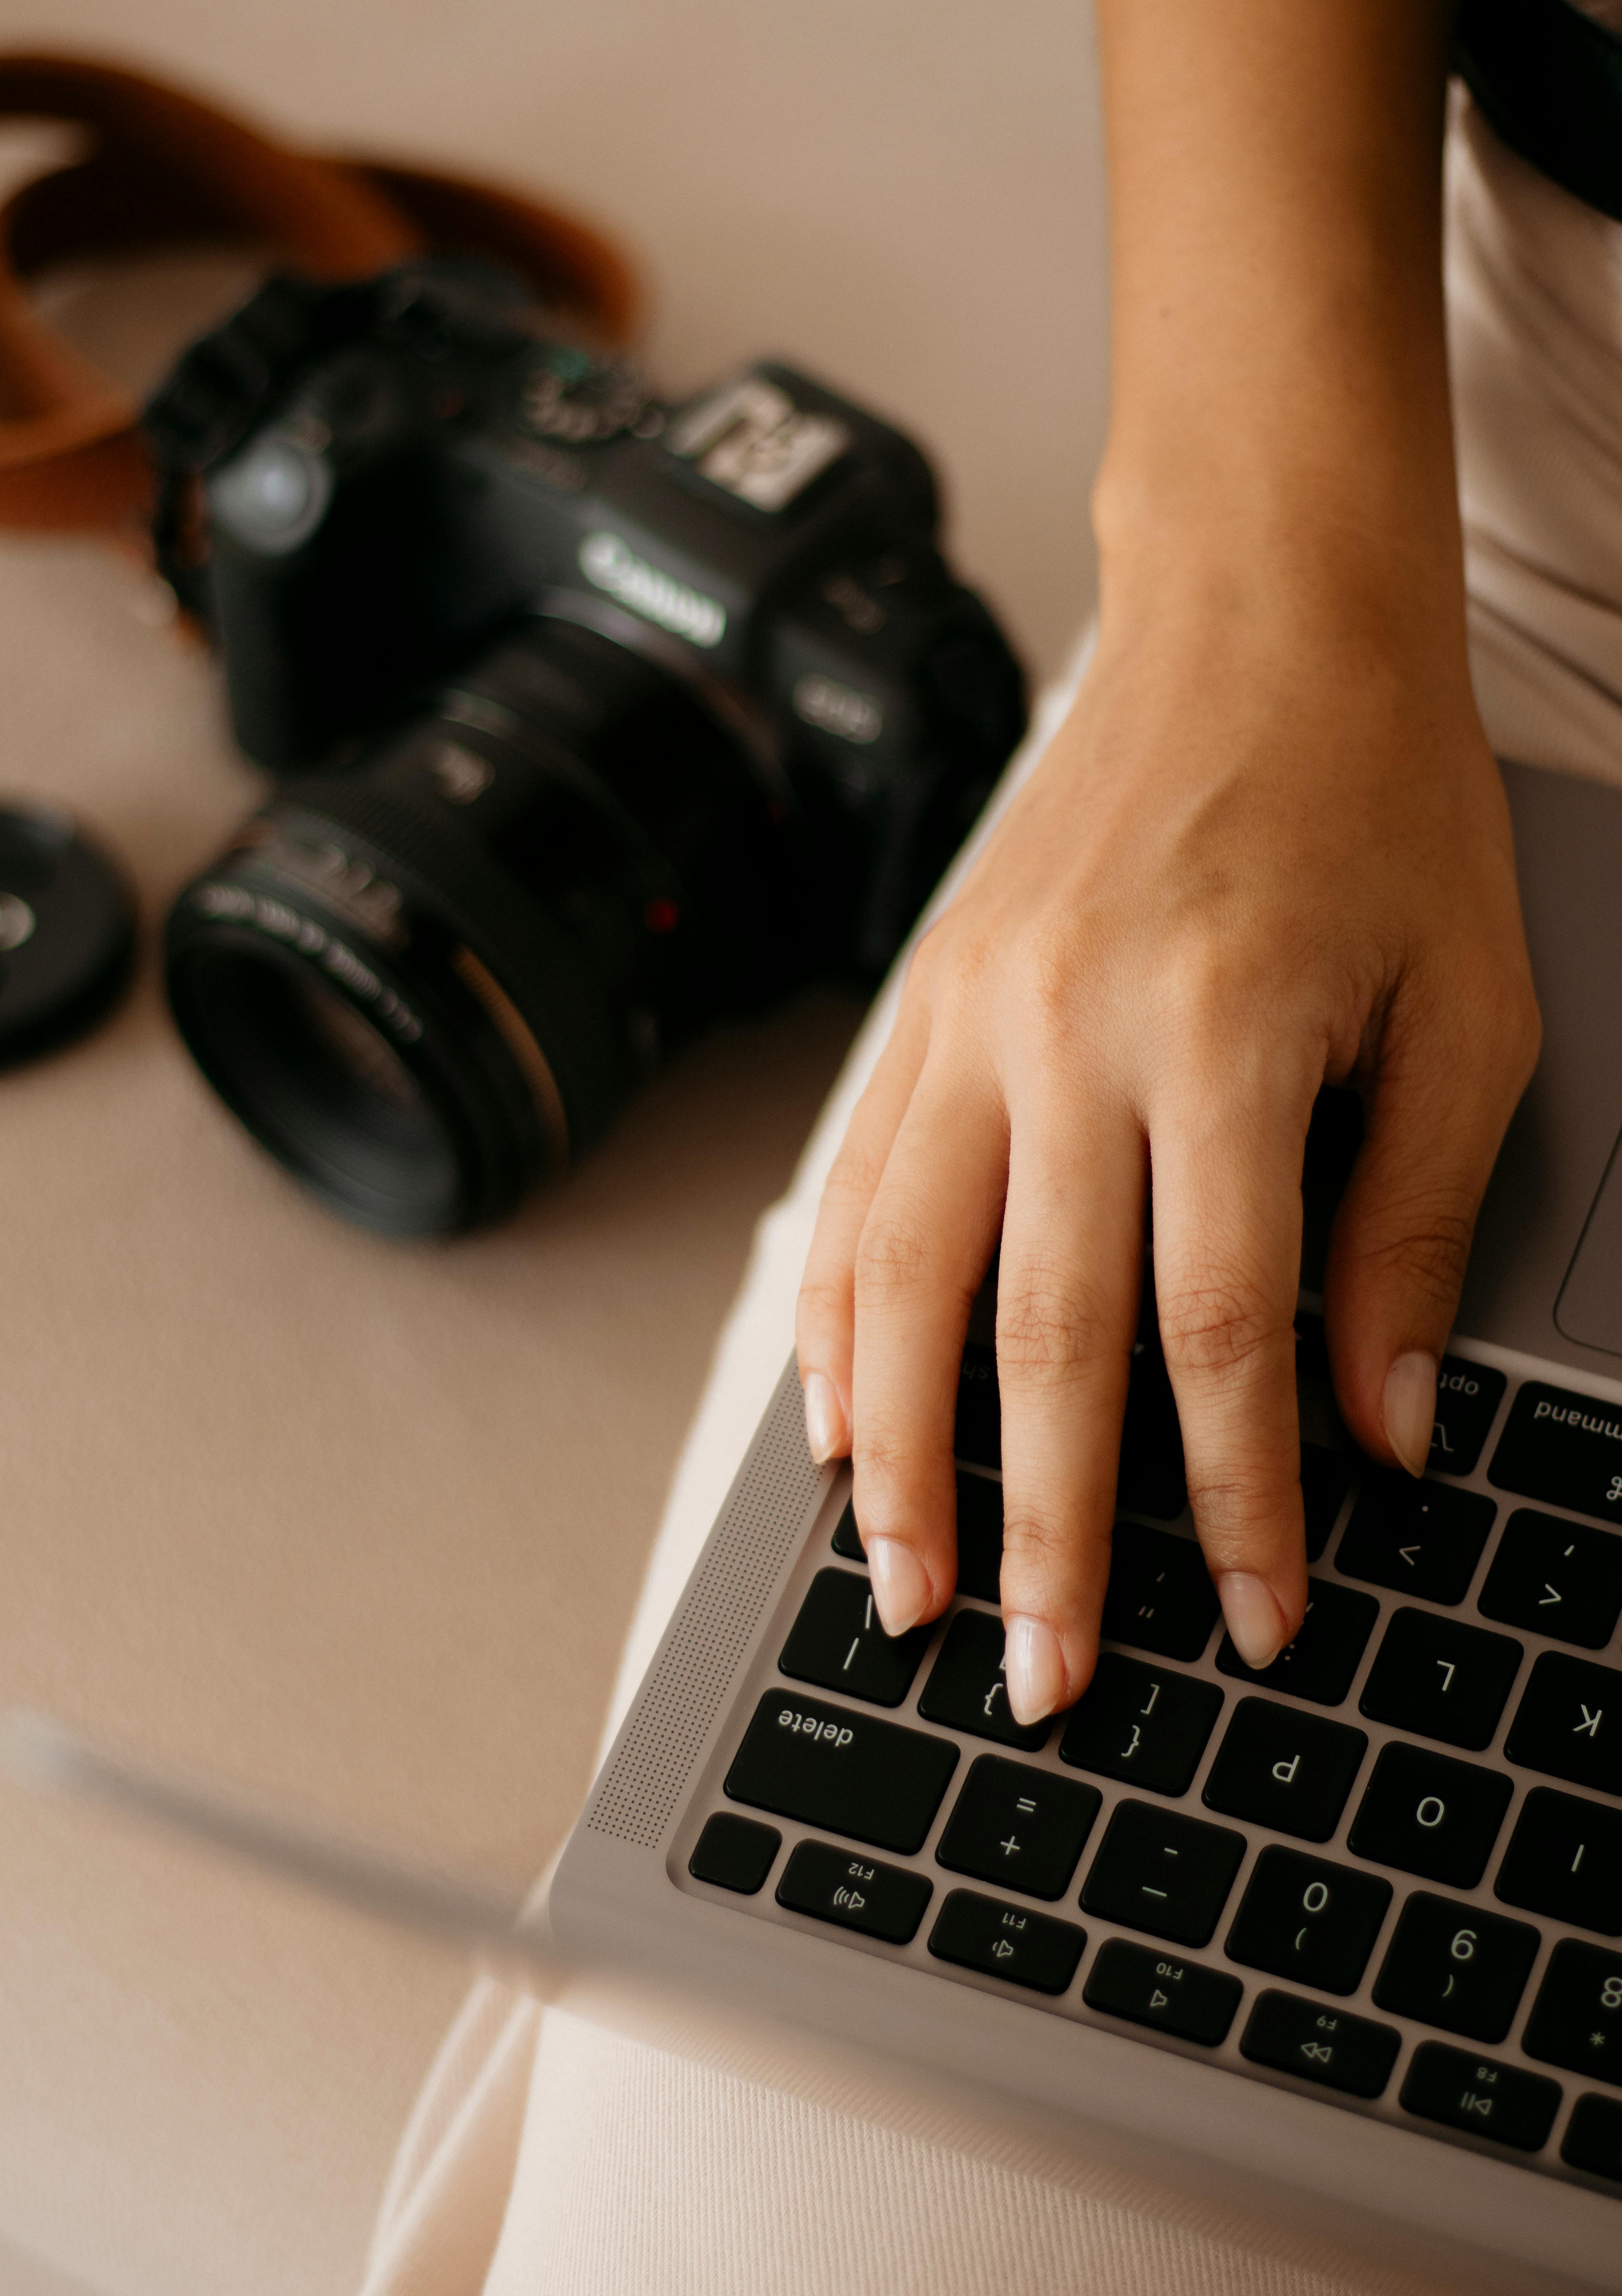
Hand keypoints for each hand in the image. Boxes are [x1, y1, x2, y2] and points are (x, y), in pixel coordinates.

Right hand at [795, 528, 1538, 1720]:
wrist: (1259, 617)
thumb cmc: (1380, 803)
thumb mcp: (1466, 1012)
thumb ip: (1413, 1229)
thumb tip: (1383, 1427)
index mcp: (1226, 1034)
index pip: (1221, 1329)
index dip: (1241, 1500)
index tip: (1261, 1617)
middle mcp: (1070, 1029)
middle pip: (1041, 1335)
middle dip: (1047, 1532)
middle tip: (1044, 1678)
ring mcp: (971, 1011)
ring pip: (905, 1278)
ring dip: (902, 1458)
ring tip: (906, 1592)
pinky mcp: (922, 996)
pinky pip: (854, 1186)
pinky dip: (834, 1320)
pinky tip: (830, 1421)